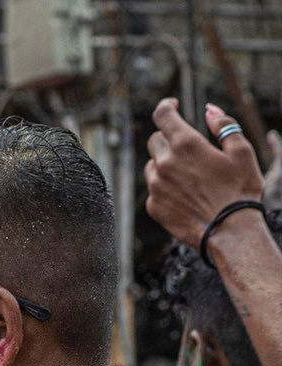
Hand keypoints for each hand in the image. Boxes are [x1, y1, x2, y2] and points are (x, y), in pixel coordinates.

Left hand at [146, 99, 265, 246]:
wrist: (229, 231)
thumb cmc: (240, 189)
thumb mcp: (242, 151)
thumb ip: (224, 126)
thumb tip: (210, 110)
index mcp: (186, 144)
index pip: (163, 115)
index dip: (166, 106)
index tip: (172, 105)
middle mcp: (165, 163)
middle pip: (155, 140)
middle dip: (169, 138)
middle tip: (187, 147)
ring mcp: (155, 186)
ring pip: (152, 165)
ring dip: (165, 163)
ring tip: (190, 175)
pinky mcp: (152, 206)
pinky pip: (153, 189)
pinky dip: (165, 186)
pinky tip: (185, 194)